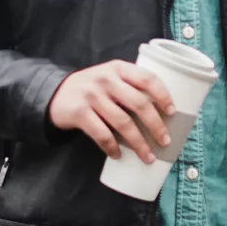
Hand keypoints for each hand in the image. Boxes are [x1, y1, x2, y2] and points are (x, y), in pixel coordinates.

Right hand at [49, 61, 174, 160]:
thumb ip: (130, 86)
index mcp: (119, 68)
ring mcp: (92, 95)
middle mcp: (106, 79)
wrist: (54, 94)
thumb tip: (162, 113)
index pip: (148, 79)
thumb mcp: (110, 77)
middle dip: (156, 126)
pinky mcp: (79, 112)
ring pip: (123, 123)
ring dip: (138, 143)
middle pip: (139, 104)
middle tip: (165, 141)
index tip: (172, 112)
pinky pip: (102, 134)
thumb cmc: (92, 89)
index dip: (163, 96)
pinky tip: (118, 155)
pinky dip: (112, 147)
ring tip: (148, 156)